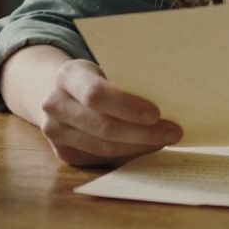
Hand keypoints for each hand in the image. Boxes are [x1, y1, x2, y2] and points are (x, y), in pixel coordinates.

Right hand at [39, 59, 182, 166]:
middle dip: (142, 133)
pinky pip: (100, 158)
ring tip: (164, 142)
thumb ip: (125, 83)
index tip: (156, 114)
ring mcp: (55, 131)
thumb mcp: (104, 70)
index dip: (127, 106)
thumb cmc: (95, 79)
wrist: (61, 93)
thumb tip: (167, 104)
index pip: (97, 95)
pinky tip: (145, 148)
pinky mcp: (62, 153)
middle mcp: (55, 104)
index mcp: (68, 76)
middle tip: (173, 133)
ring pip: (103, 147)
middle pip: (102, 126)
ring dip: (138, 147)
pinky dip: (127, 154)